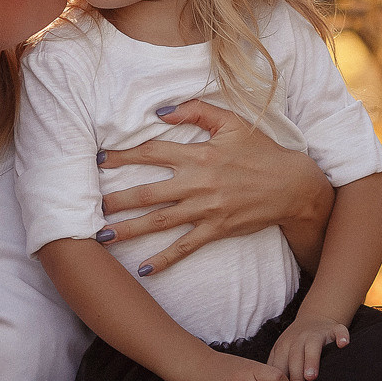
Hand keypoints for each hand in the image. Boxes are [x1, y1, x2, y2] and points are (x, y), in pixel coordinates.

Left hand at [96, 100, 330, 275]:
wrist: (292, 186)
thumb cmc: (261, 151)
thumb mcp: (232, 122)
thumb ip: (196, 111)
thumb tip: (160, 111)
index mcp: (199, 154)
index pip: (152, 153)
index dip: (123, 155)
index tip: (99, 159)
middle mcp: (198, 183)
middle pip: (148, 193)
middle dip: (116, 200)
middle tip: (90, 206)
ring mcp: (206, 210)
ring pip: (160, 222)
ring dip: (129, 230)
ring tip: (102, 236)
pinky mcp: (216, 230)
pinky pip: (185, 247)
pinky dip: (164, 259)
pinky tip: (143, 269)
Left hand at [267, 314, 351, 380]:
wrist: (313, 318)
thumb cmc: (295, 344)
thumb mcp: (281, 353)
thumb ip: (279, 370)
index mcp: (284, 347)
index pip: (280, 365)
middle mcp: (299, 339)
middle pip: (295, 358)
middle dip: (295, 377)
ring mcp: (317, 333)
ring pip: (313, 346)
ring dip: (311, 360)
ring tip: (311, 376)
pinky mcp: (334, 329)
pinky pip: (339, 331)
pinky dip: (342, 336)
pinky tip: (344, 344)